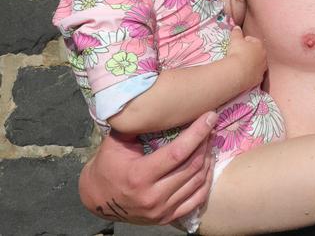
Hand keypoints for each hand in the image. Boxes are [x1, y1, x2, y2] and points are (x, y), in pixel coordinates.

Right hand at [79, 112, 216, 224]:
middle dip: (205, 142)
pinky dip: (206, 180)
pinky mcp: (166, 218)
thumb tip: (160, 102)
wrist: (96, 198)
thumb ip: (138, 124)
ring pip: (197, 182)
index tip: (210, 116)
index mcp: (140, 176)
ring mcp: (160, 210)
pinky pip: (196, 200)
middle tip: (210, 125)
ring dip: (208, 158)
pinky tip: (208, 164)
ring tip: (210, 141)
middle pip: (191, 166)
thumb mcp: (117, 142)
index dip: (197, 133)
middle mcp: (152, 197)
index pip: (178, 153)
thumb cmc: (108, 164)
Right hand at [227, 26, 266, 89]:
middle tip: (240, 54)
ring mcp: (262, 69)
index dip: (246, 41)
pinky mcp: (259, 79)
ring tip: (242, 65)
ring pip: (258, 65)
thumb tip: (236, 27)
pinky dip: (250, 74)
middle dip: (250, 53)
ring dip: (252, 64)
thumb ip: (237, 32)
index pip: (254, 41)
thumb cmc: (237, 52)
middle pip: (257, 53)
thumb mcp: (235, 40)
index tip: (239, 44)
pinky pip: (255, 75)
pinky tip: (243, 74)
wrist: (237, 72)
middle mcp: (264, 57)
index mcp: (259, 45)